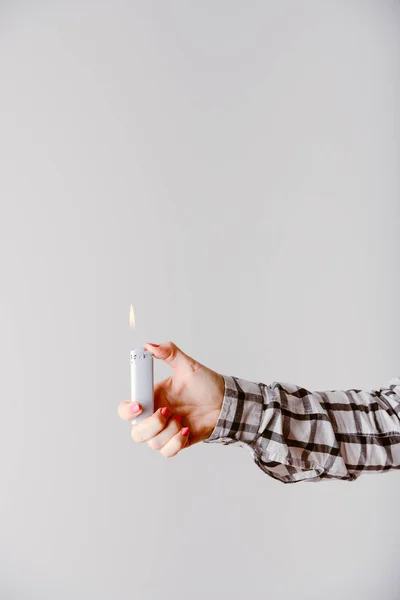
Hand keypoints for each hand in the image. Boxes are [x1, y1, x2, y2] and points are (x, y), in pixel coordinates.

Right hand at [118, 342, 224, 457]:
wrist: (224, 402)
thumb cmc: (205, 384)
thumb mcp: (187, 365)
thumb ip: (169, 352)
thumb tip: (149, 346)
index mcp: (152, 398)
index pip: (126, 410)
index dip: (128, 411)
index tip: (140, 405)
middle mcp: (155, 417)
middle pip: (136, 433)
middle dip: (150, 425)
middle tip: (167, 412)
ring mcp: (166, 431)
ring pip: (152, 443)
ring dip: (168, 431)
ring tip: (182, 419)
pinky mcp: (177, 443)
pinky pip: (167, 451)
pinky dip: (176, 442)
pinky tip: (187, 429)